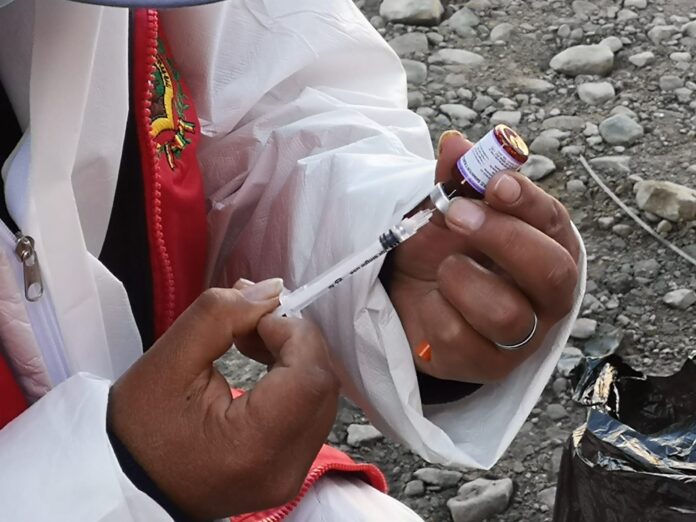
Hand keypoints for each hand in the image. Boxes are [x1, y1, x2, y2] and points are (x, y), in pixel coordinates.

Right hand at [108, 280, 338, 519]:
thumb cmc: (139, 426)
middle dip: (296, 341)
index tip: (258, 317)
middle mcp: (284, 469)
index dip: (294, 334)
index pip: (310, 377)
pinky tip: (264, 364)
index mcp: (253, 446)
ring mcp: (290, 476)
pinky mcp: (289, 474)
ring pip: (322, 398)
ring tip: (253, 340)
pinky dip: (295, 381)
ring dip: (297, 358)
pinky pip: (311, 415)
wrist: (128, 484)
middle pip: (322, 387)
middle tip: (255, 322)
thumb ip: (221, 314)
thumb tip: (272, 290)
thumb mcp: (167, 359)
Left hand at [387, 130, 579, 382]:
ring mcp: (521, 337)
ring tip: (443, 268)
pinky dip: (434, 314)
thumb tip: (455, 144)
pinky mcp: (486, 366)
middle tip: (455, 213)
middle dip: (503, 239)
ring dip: (462, 281)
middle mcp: (546, 296)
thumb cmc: (438, 248)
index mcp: (548, 247)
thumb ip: (453, 179)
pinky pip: (461, 341)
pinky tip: (430, 302)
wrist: (406, 296)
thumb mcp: (443, 209)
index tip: (494, 183)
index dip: (528, 202)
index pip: (556, 224)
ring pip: (506, 316)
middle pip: (552, 274)